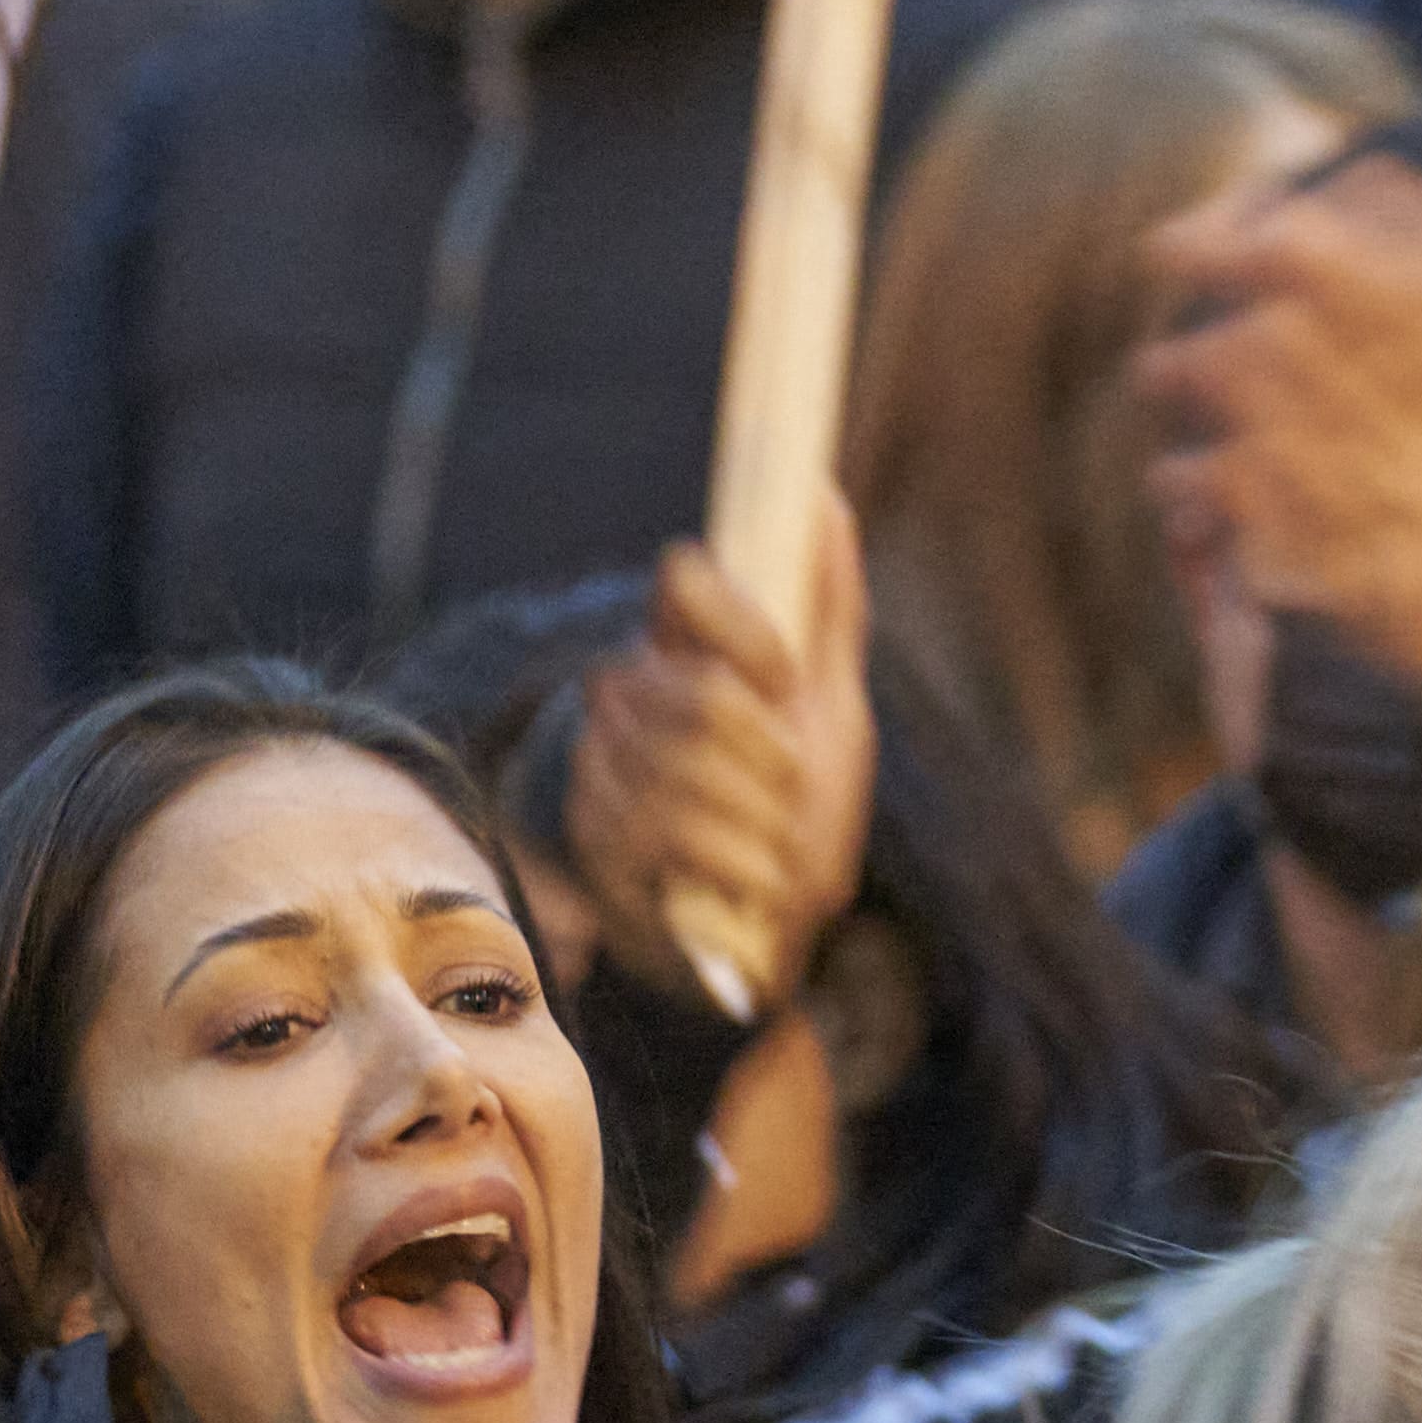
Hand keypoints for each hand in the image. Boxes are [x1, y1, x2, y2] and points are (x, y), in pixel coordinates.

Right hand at [574, 505, 875, 1024]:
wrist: (753, 927)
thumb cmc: (792, 803)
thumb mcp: (828, 706)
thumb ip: (828, 607)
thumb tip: (823, 495)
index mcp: (680, 640)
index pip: (684, 576)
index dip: (746, 627)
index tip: (785, 679)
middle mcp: (627, 687)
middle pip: (707, 695)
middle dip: (775, 759)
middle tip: (790, 789)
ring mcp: (601, 760)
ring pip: (691, 770)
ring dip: (763, 822)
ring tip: (771, 843)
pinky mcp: (593, 831)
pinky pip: (672, 833)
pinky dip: (738, 864)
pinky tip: (748, 878)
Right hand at [1167, 143, 1421, 788]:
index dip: (1353, 234)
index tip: (1283, 193)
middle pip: (1344, 341)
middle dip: (1259, 295)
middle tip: (1174, 244)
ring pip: (1312, 432)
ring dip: (1240, 395)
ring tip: (1171, 360)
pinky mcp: (1402, 598)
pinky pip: (1313, 542)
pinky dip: (1258, 508)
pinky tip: (1199, 476)